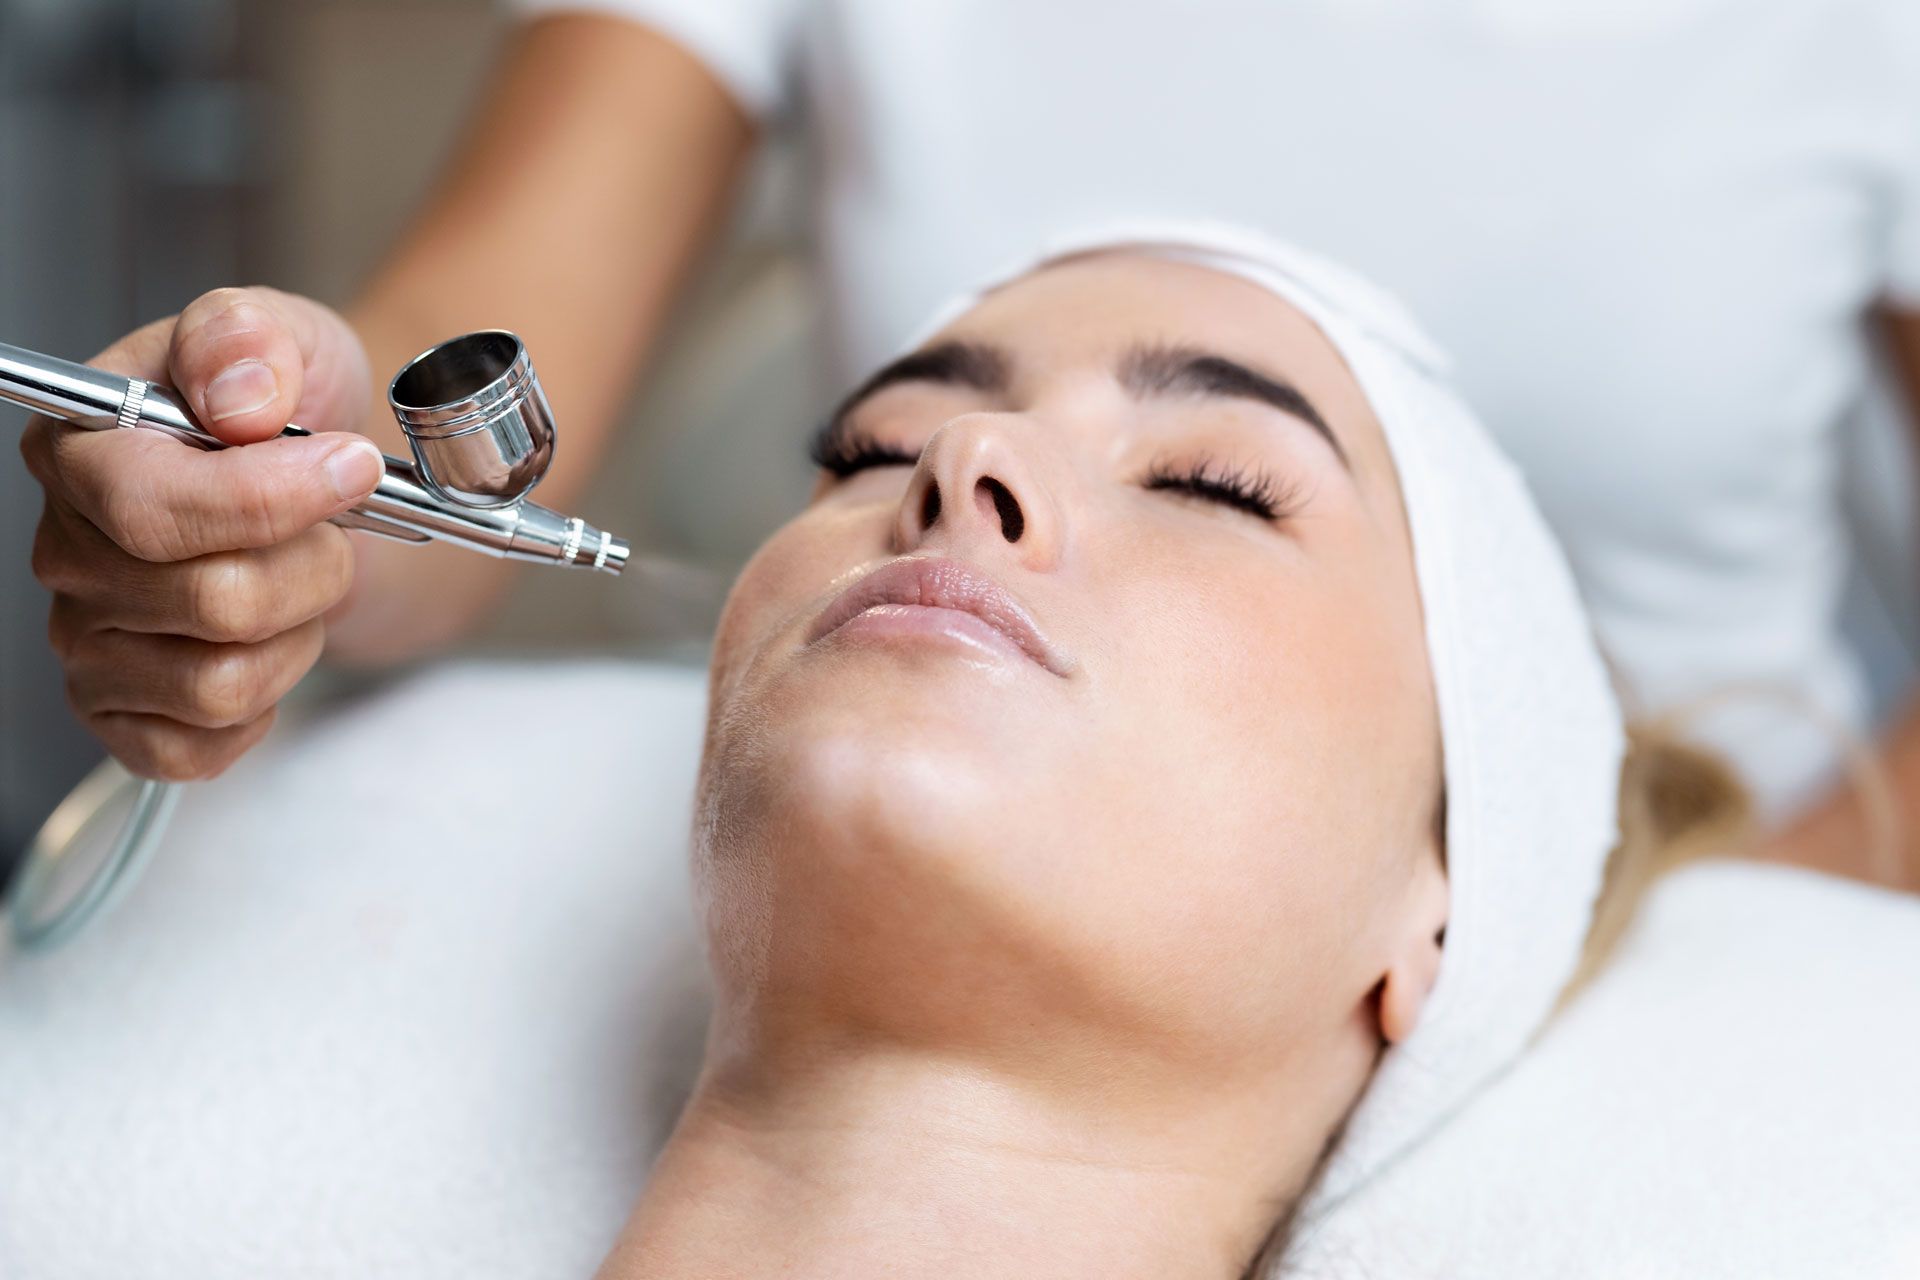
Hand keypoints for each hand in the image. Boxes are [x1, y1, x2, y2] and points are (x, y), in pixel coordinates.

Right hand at [21, 287, 384, 780]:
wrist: (330, 482)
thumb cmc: (295, 411)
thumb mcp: (285, 335)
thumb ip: (249, 340)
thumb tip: (239, 394)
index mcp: (83, 453)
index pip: (152, 507)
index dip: (270, 499)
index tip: (353, 465)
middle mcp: (70, 554)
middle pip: (212, 601)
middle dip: (312, 565)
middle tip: (333, 528)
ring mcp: (90, 644)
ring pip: (221, 683)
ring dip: (300, 631)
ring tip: (303, 579)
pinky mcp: (125, 715)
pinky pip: (202, 747)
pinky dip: (270, 700)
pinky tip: (276, 640)